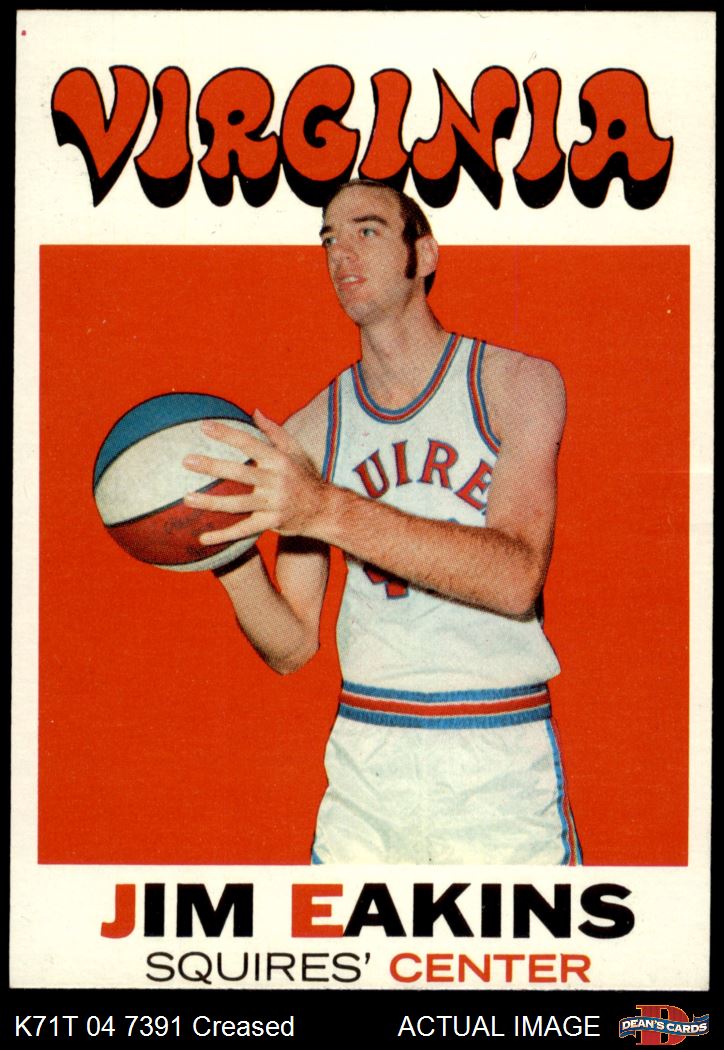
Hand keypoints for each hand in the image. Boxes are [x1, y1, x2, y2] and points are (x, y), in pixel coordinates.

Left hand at [183, 409, 328, 544]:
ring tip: (186, 498)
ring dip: (210, 502)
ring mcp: (273, 504)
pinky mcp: (271, 523)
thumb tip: (254, 411)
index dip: (227, 434)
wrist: (324, 510)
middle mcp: (276, 481)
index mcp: (279, 460)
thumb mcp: (295, 451)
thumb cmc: (304, 476)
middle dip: (212, 466)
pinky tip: (203, 539)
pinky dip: (223, 535)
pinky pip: (244, 530)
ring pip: (237, 504)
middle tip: (187, 461)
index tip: (204, 426)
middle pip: (240, 473)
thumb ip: (274, 431)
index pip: (249, 443)